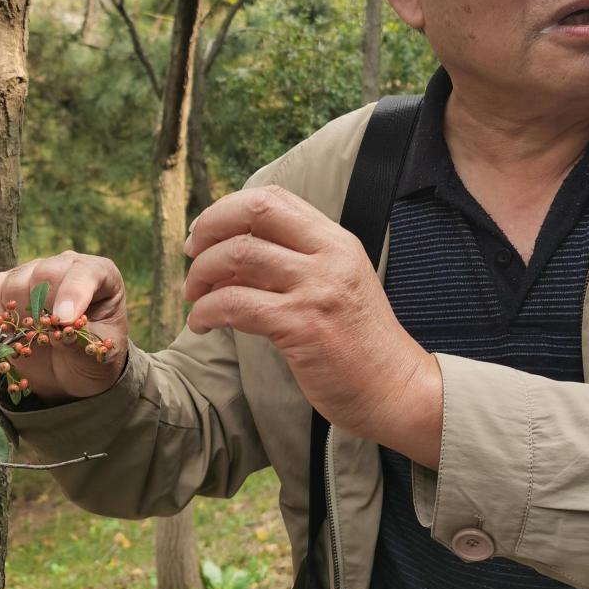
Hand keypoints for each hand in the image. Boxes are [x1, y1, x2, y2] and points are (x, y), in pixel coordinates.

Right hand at [0, 251, 127, 398]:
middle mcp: (65, 265)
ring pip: (15, 283)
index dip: (72, 294)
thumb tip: (58, 327)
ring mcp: (32, 272)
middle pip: (44, 274)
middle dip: (42, 310)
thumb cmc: (91, 357)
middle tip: (45, 338)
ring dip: (18, 317)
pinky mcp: (4, 286)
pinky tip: (8, 333)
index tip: (65, 321)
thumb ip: (81, 339)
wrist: (69, 372)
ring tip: (32, 339)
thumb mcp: (98, 352)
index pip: (83, 272)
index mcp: (100, 274)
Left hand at [183, 186, 442, 467]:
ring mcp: (316, 289)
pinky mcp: (302, 325)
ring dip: (201, 275)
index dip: (229, 208)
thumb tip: (233, 253)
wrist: (397, 390)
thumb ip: (298, 262)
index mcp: (336, 241)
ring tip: (194, 297)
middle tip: (191, 254)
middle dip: (210, 227)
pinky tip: (201, 323)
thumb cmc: (360, 344)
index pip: (274, 198)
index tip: (206, 232)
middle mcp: (328, 256)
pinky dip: (206, 310)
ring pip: (238, 256)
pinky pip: (236, 304)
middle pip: (254, 213)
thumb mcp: (339, 284)